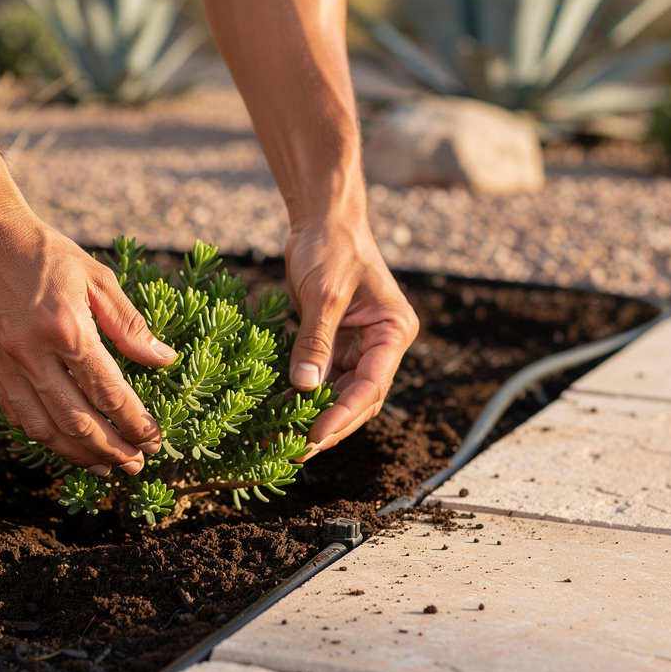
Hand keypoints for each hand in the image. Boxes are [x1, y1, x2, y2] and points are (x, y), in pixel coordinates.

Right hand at [0, 211, 176, 474]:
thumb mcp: (96, 277)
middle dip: (112, 448)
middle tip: (136, 464)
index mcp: (66, 328)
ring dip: (79, 454)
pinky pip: (17, 415)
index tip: (154, 440)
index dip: (135, 423)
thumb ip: (130, 324)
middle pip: (78, 421)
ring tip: (106, 466)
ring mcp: (4, 364)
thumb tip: (163, 360)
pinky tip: (66, 445)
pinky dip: (45, 438)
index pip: (108, 392)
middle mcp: (32, 352)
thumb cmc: (44, 252)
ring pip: (45, 428)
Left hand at [284, 219, 418, 454]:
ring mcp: (358, 348)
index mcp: (393, 333)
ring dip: (311, 417)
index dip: (343, 415)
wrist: (322, 220)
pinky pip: (320, 381)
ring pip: (337, 395)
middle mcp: (381, 346)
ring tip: (281, 441)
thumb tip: (305, 387)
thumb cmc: (332, 247)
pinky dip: (300, 398)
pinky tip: (277, 415)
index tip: (316, 436)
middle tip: (296, 451)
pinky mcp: (334, 346)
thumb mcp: (324, 294)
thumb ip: (315, 341)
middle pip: (357, 400)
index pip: (371, 386)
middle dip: (327, 425)